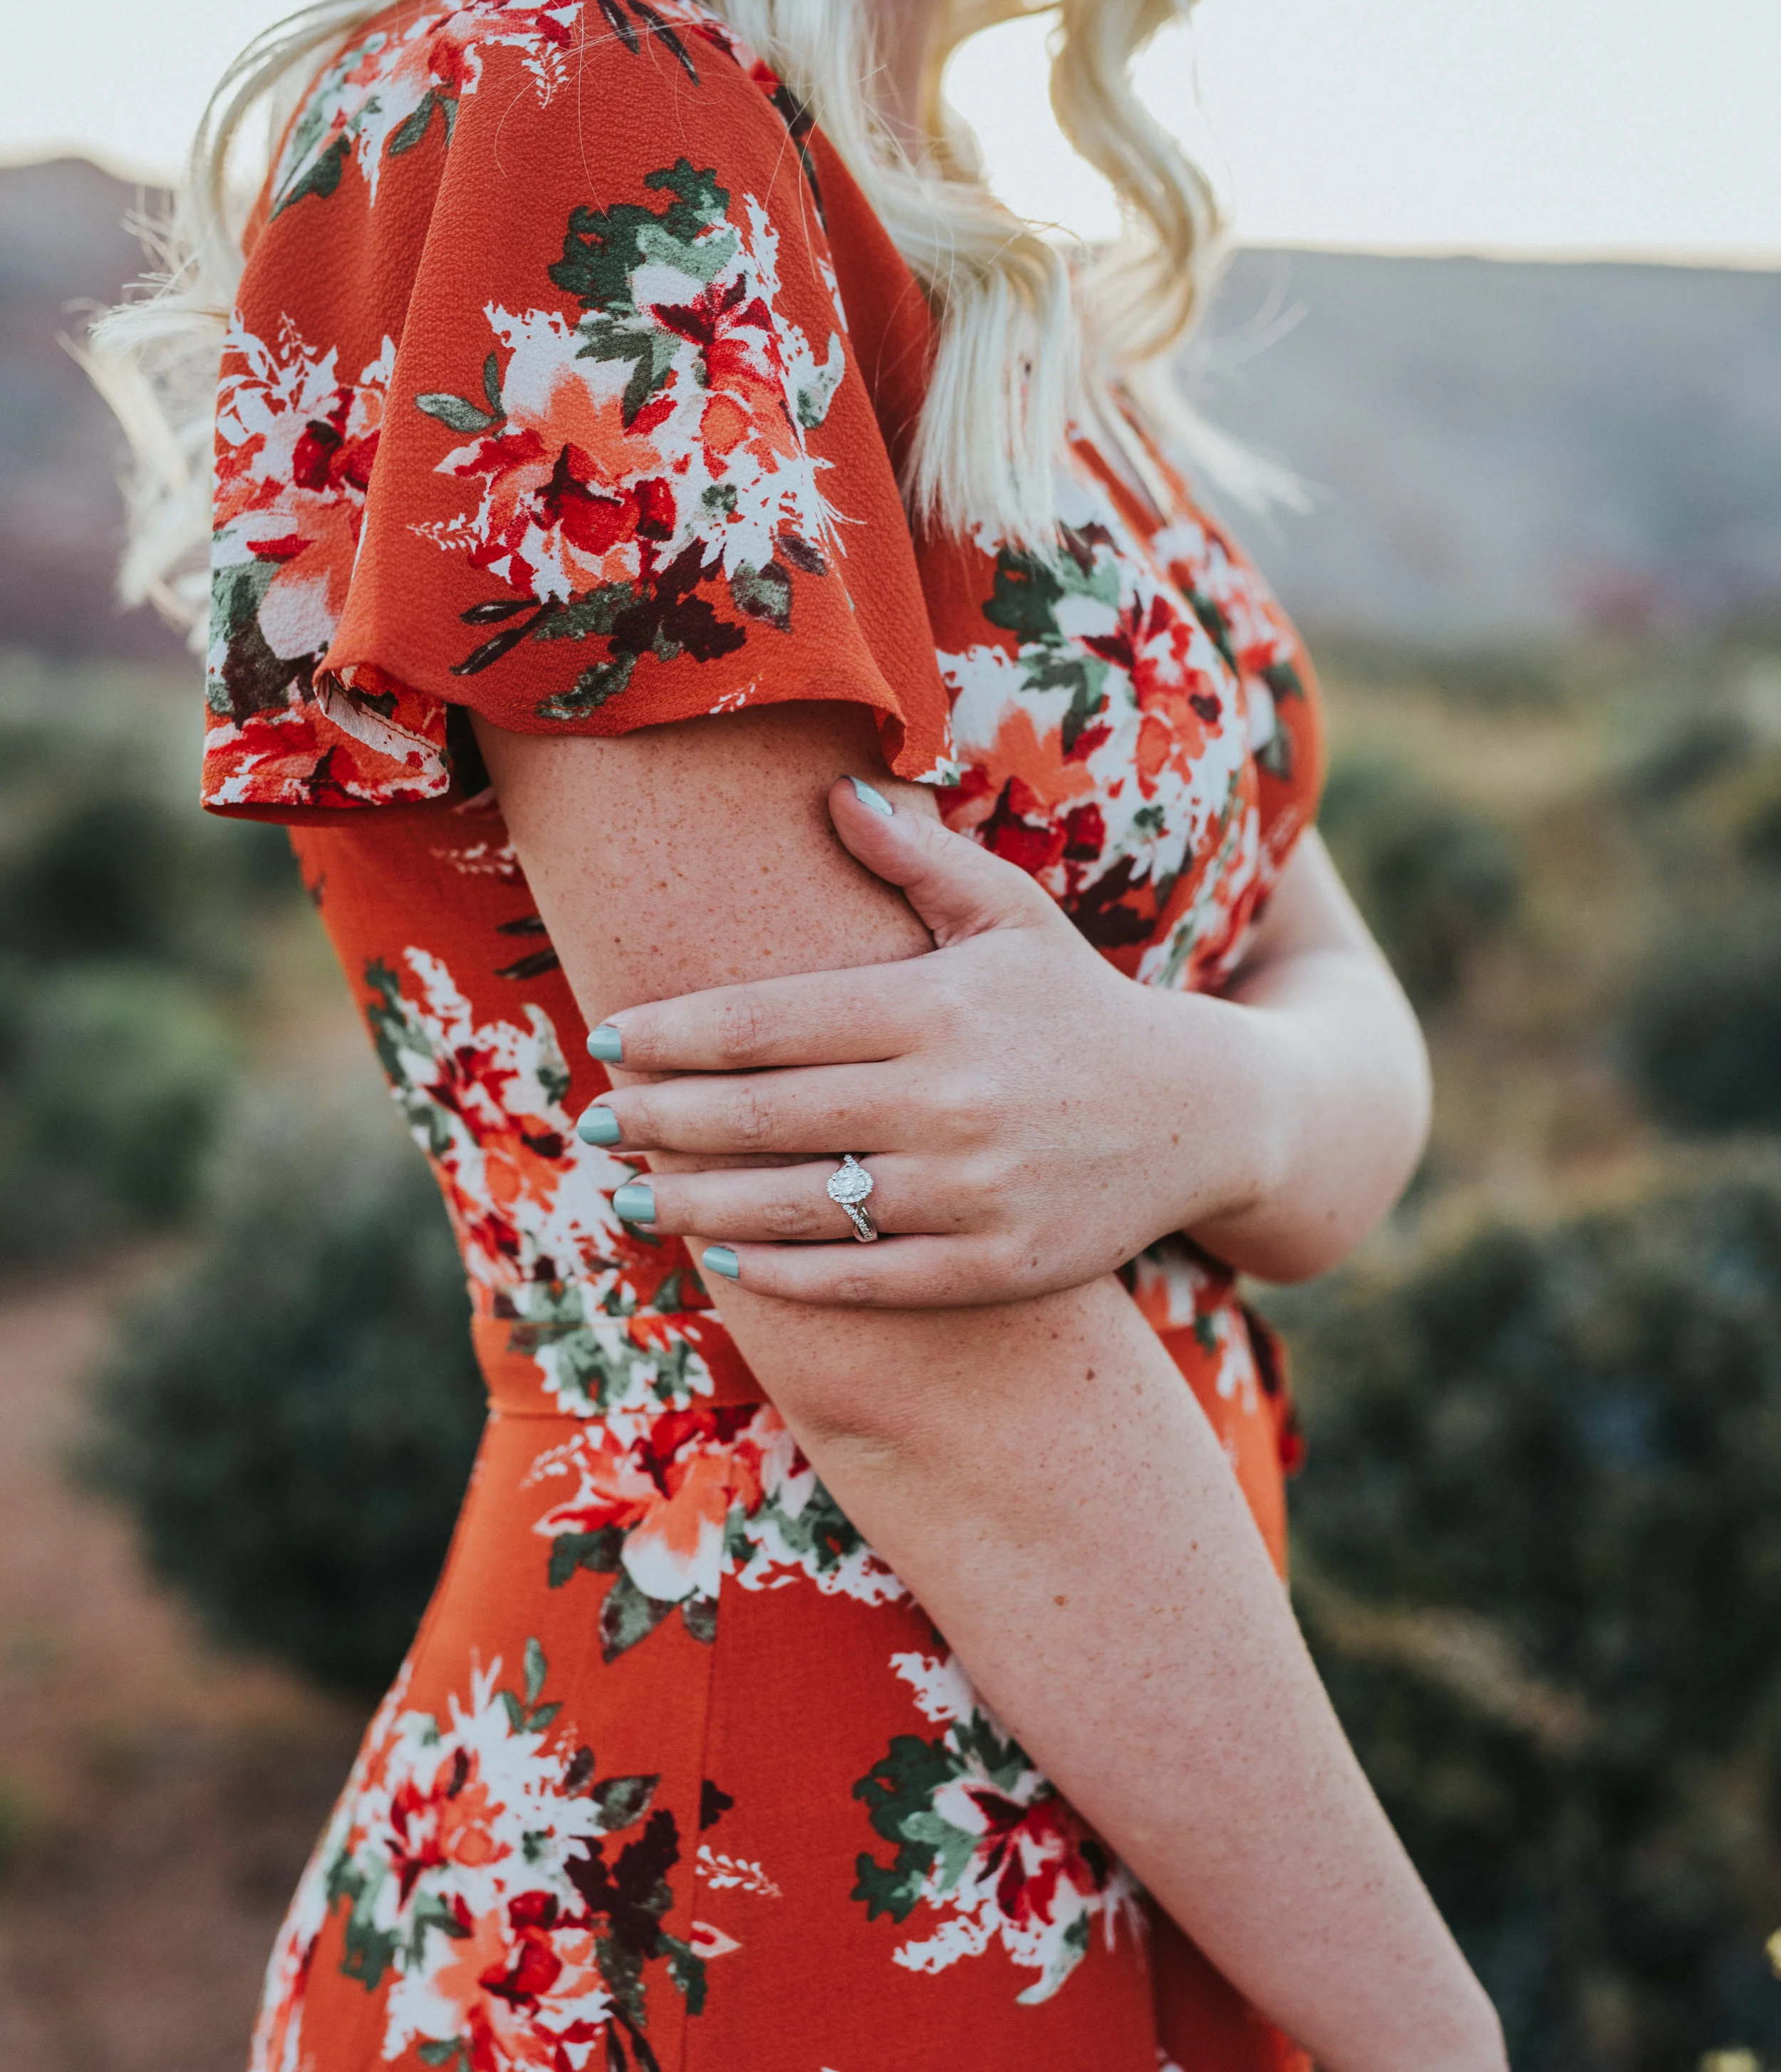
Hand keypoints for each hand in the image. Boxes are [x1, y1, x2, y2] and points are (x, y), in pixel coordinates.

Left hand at [584, 776, 1288, 1304]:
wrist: (1200, 1116)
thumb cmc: (1077, 1004)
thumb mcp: (1010, 915)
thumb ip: (918, 857)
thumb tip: (833, 791)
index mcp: (938, 1006)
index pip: (768, 1022)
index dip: (675, 1035)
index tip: (610, 1041)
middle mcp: (950, 1101)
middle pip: (764, 1117)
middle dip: (661, 1121)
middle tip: (592, 1121)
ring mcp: (973, 1193)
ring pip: (799, 1208)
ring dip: (696, 1205)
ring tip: (628, 1195)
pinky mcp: (994, 1267)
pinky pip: (863, 1280)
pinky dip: (786, 1275)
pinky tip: (725, 1259)